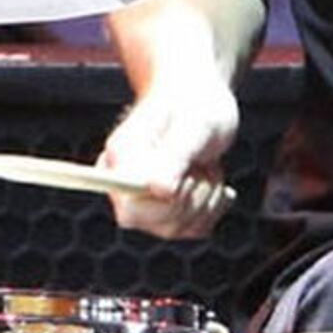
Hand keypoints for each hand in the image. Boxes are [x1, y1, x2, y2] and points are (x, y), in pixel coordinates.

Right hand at [99, 74, 239, 240]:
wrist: (199, 102)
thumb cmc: (194, 106)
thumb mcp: (194, 126)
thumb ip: (174, 157)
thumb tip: (159, 191)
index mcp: (120, 159)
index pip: (130, 209)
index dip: (163, 204)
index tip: (188, 173)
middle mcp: (124, 186)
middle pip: (161, 223)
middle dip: (193, 196)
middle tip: (199, 161)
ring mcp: (143, 203)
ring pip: (181, 229)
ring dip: (206, 197)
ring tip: (203, 164)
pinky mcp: (166, 214)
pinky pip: (195, 230)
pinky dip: (213, 206)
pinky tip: (209, 179)